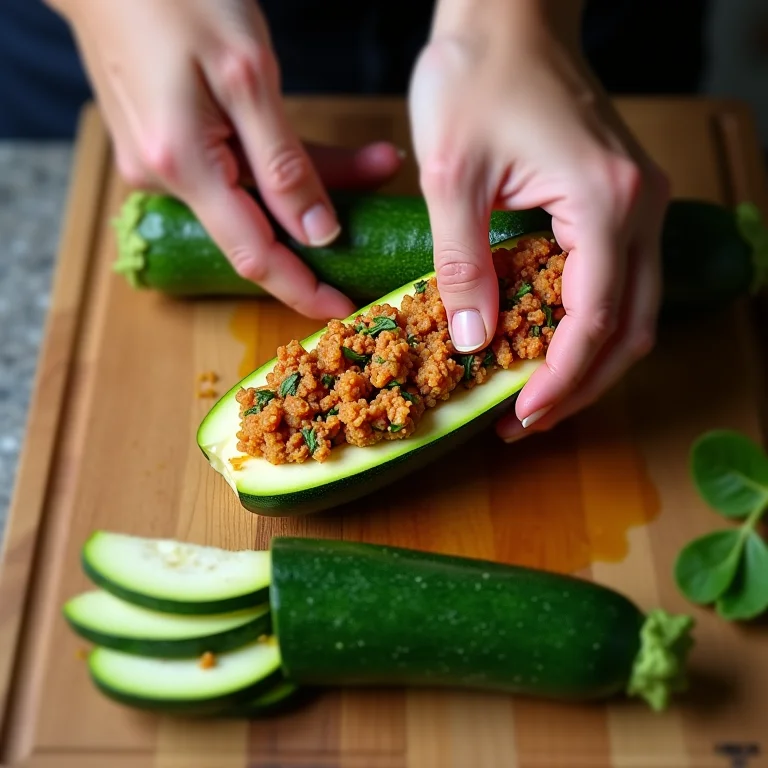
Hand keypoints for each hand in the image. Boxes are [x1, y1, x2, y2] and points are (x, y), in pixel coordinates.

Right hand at [47, 0, 402, 318]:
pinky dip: (275, 165)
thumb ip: (284, 161)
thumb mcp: (246, 75)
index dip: (302, 289)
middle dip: (325, 219)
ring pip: (251, 197)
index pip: (255, 257)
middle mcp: (166, 180)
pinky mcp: (167, 148)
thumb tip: (318, 232)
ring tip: (372, 161)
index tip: (344, 309)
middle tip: (385, 184)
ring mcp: (162, 166)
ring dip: (309, 185)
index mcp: (183, 167)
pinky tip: (318, 153)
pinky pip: (232, 173)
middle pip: (260, 226)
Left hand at [408, 0, 668, 440]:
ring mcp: (638, 202)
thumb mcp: (451, 176)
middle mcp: (640, 207)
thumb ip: (462, 264)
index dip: (558, 380)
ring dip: (586, 359)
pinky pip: (617, 279)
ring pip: (632, 310)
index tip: (519, 416)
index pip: (593, 321)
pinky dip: (585, 322)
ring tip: (533, 392)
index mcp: (605, 203)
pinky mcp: (620, 198)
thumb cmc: (475, 75)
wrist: (508, 12)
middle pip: (629, 329)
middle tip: (525, 419)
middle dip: (579, 385)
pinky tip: (542, 339)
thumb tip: (472, 341)